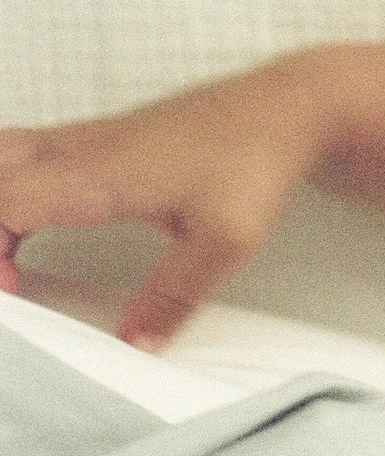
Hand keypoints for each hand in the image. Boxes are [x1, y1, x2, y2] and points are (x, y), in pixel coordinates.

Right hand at [0, 58, 331, 345]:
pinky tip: (27, 235)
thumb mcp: (225, 242)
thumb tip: (138, 346)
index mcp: (95, 174)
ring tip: (10, 261)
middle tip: (9, 280)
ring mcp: (80, 140)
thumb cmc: (255, 161)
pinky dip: (7, 194)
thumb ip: (174, 297)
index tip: (14, 290)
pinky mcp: (92, 140)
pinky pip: (21, 159)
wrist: (285, 109)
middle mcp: (75, 150)